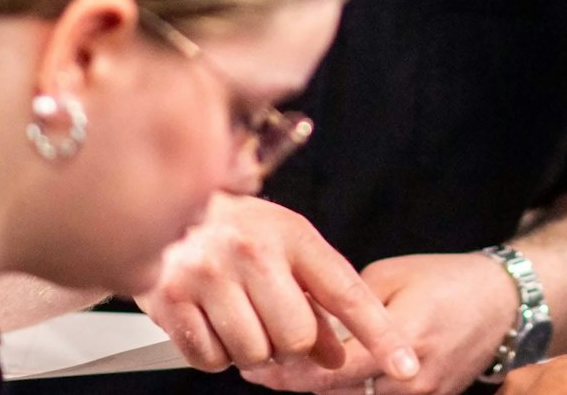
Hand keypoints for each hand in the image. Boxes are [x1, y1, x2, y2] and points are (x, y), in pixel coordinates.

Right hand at [137, 194, 419, 381]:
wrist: (161, 203)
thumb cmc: (232, 226)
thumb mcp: (284, 242)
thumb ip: (316, 293)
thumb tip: (335, 355)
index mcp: (290, 234)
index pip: (346, 292)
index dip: (379, 334)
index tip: (405, 363)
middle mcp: (252, 253)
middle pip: (297, 338)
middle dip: (290, 342)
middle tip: (271, 318)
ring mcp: (210, 276)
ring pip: (255, 355)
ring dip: (250, 348)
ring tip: (237, 313)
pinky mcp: (172, 301)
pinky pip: (212, 361)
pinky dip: (215, 353)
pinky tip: (211, 320)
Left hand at [244, 252, 518, 394]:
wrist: (500, 304)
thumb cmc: (443, 279)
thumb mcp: (389, 276)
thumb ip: (344, 303)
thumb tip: (296, 315)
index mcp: (404, 337)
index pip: (332, 372)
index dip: (289, 372)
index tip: (257, 364)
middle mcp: (412, 378)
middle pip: (335, 394)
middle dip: (295, 382)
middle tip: (258, 364)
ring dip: (317, 389)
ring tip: (284, 368)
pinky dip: (346, 390)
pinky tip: (324, 374)